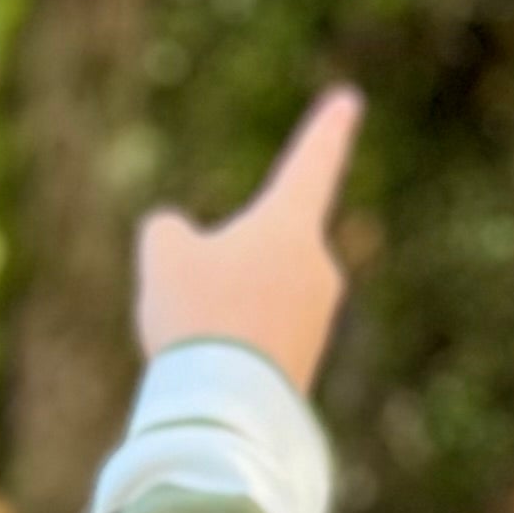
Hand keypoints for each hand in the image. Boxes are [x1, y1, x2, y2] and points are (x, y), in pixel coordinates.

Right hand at [135, 85, 364, 395]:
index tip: (349, 101)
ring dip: (224, 319)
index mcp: (292, 224)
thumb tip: (176, 237)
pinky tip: (213, 380)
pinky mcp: (308, 369)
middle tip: (192, 308)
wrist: (224, 411)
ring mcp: (318, 322)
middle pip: (263, 253)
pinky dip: (233, 354)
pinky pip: (262, 347)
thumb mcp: (164, 256)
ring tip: (200, 349)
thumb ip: (168, 231)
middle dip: (226, 272)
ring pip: (258, 304)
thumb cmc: (197, 315)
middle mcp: (319, 268)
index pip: (314, 164)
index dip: (327, 132)